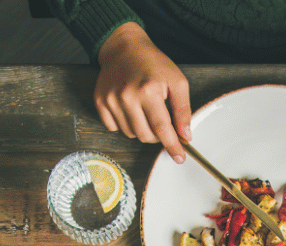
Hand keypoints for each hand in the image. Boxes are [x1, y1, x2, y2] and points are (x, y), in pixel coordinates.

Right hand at [94, 23, 191, 162]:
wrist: (124, 47)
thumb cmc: (154, 63)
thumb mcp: (177, 81)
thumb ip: (183, 110)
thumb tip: (185, 136)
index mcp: (149, 90)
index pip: (162, 128)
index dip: (172, 145)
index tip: (179, 157)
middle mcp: (127, 96)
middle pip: (145, 135)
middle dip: (157, 135)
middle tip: (160, 121)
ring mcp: (111, 99)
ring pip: (130, 133)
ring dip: (141, 128)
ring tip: (144, 109)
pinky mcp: (100, 101)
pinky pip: (113, 127)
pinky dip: (124, 124)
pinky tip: (129, 108)